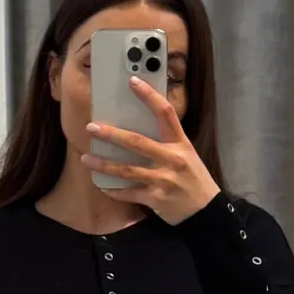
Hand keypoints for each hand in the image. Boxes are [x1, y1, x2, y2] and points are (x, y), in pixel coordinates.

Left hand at [81, 78, 221, 225]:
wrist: (207, 211)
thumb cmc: (194, 179)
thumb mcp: (187, 155)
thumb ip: (167, 143)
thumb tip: (139, 128)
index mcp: (180, 144)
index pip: (165, 113)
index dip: (149, 96)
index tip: (133, 81)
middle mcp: (171, 159)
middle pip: (137, 142)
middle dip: (111, 134)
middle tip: (92, 128)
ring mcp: (163, 180)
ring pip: (127, 170)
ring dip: (104, 165)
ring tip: (86, 159)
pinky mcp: (156, 199)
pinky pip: (130, 193)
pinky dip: (114, 191)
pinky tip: (102, 185)